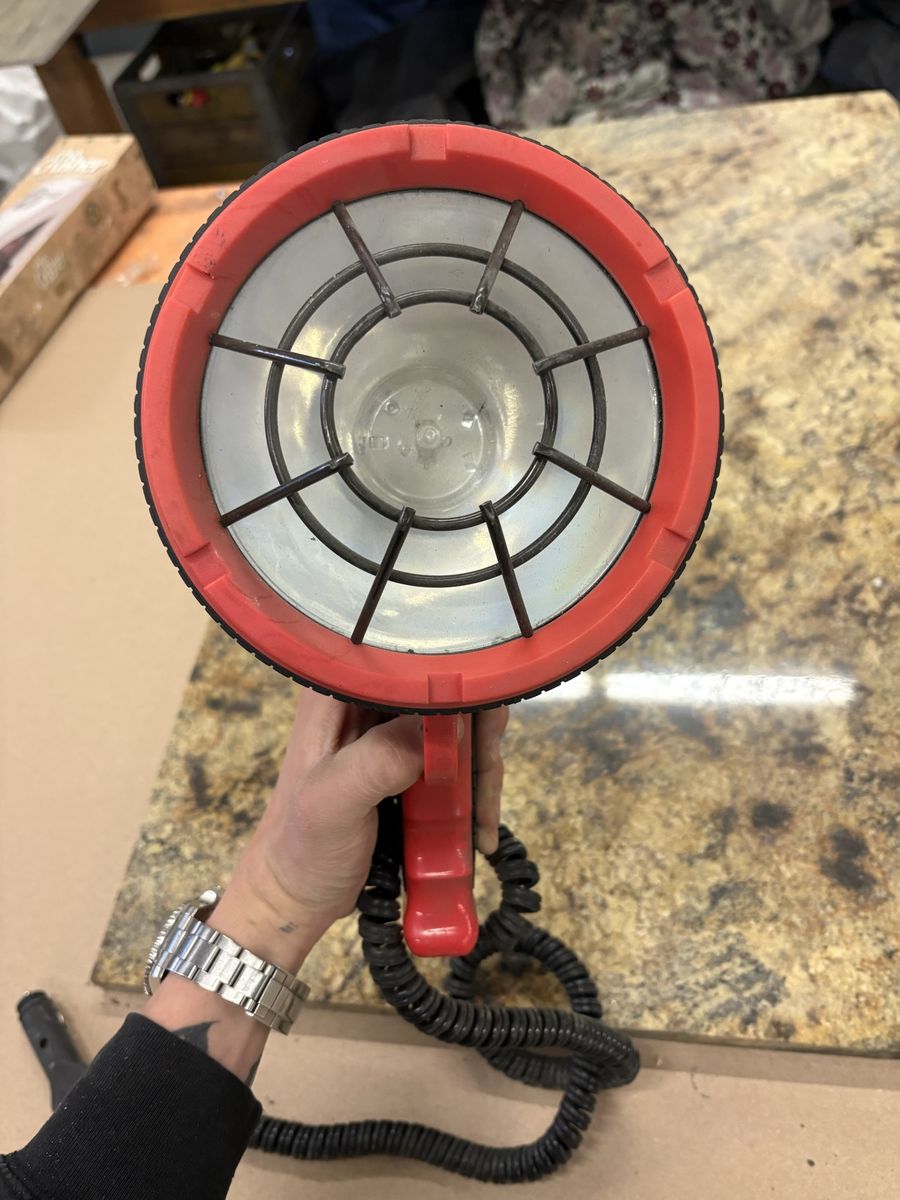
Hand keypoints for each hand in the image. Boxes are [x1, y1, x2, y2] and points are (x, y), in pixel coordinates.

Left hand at [211, 690, 507, 971]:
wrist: (292, 896)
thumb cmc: (298, 851)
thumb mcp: (333, 803)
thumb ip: (381, 759)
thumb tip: (447, 726)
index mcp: (341, 688)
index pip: (415, 662)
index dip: (458, 687)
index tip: (479, 733)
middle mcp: (370, 698)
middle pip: (450, 690)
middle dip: (479, 739)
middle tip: (482, 790)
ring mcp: (391, 730)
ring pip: (461, 728)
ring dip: (481, 773)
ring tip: (482, 825)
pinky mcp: (409, 761)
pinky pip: (457, 761)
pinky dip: (474, 791)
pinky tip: (478, 830)